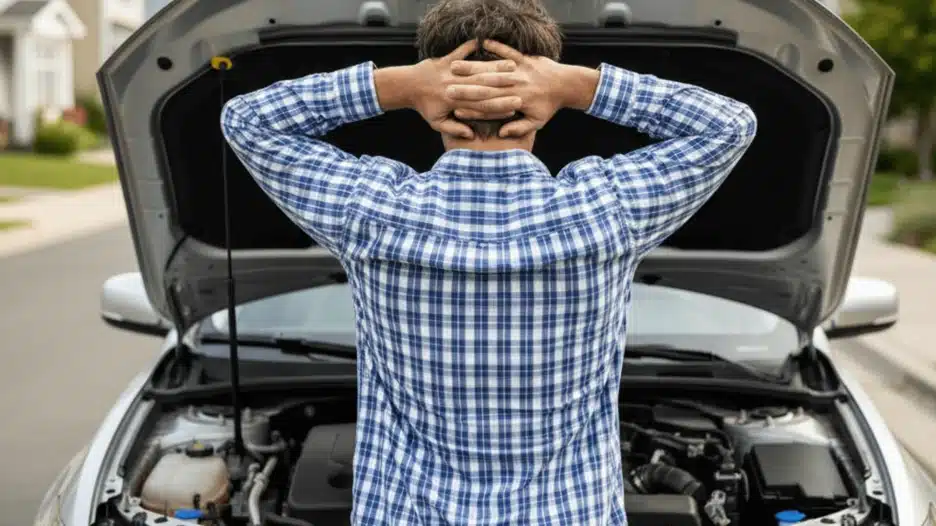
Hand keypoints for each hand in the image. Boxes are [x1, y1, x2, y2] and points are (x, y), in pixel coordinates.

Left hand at [406, 40, 523, 138]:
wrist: (407, 86)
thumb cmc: (424, 106)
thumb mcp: (437, 122)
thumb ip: (454, 129)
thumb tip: (470, 135)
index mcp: (455, 104)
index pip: (483, 106)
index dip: (501, 106)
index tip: (517, 104)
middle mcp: (455, 86)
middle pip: (484, 87)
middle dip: (504, 85)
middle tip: (522, 84)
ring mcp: (450, 72)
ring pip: (476, 69)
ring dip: (495, 66)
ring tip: (511, 65)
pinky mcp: (446, 60)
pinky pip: (461, 51)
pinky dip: (471, 47)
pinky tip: (484, 42)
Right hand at [447, 40, 568, 137]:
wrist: (567, 85)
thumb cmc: (550, 105)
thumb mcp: (537, 122)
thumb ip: (519, 128)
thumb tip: (502, 132)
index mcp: (516, 101)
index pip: (489, 105)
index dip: (471, 106)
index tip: (454, 106)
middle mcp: (516, 85)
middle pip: (486, 86)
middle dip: (465, 86)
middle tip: (446, 86)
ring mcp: (520, 70)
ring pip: (492, 69)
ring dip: (473, 66)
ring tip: (455, 66)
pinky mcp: (524, 58)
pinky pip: (508, 51)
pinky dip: (496, 46)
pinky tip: (482, 42)